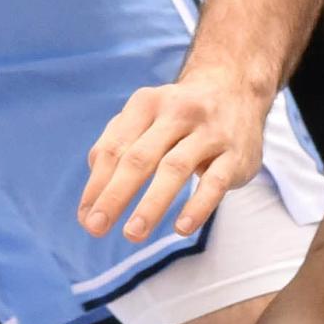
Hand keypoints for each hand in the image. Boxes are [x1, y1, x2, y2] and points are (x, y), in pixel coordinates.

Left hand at [80, 66, 271, 242]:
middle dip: (115, 195)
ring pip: (175, 168)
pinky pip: (214, 183)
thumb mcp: (145, 117)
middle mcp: (177, 113)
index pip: (114, 148)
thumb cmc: (178, 115)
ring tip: (132, 234)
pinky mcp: (235, 154)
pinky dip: (197, 207)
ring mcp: (209, 132)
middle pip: (139, 158)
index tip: (86, 219)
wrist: (237, 90)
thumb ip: (115, 145)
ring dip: (151, 204)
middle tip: (96, 228)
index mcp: (146, 104)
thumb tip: (92, 195)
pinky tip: (181, 229)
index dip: (96, 185)